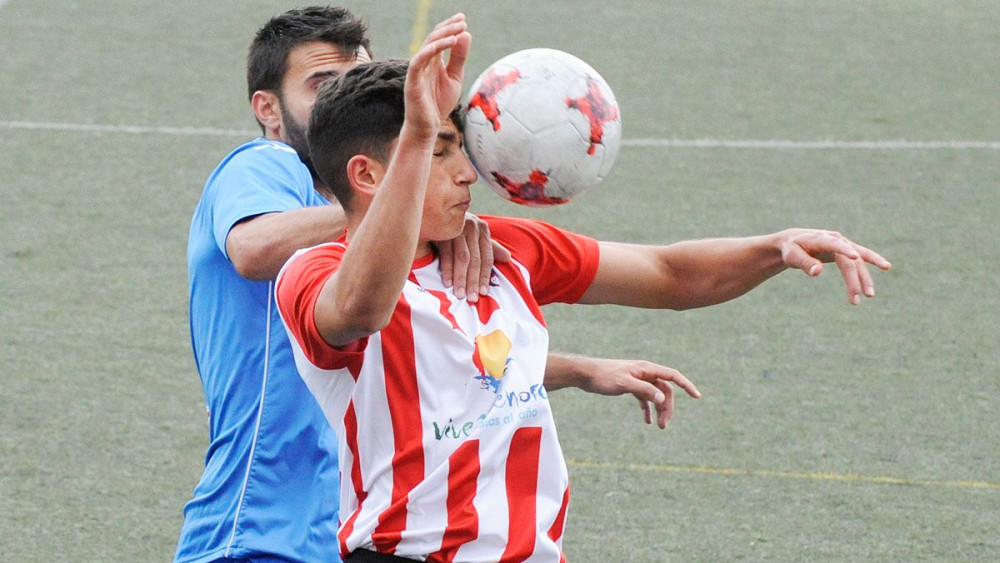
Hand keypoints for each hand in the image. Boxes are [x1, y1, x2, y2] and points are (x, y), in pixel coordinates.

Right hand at [405, 13, 470, 138]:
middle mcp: (423, 63)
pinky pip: (417, 62)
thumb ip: (459, 58)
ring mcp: (416, 72)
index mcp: (432, 61)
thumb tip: (466, 35)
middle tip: (462, 21)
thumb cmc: (438, 104)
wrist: (427, 128)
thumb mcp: (454, 78)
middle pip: (433, 39)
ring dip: (442, 37)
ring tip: (457, 31)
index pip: (439, 38)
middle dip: (448, 28)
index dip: (449, 27)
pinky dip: (428, 51)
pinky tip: (442, 45)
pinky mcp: (412, 82)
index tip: (463, 19)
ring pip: (426, 47)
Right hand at [436, 214, 511, 301]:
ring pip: (462, 258)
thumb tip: (508, 258)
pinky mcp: (442, 231)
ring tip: (460, 294)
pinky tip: (447, 282)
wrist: (436, 209)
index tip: (484, 293)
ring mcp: (457, 229)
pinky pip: (446, 253)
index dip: (486, 276)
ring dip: (461, 278)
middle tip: (472, 299)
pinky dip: (447, 269)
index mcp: (482, 230)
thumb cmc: (458, 226)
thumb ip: (490, 247)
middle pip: (475, 260)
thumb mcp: (475, 234)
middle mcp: (472, 228)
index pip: (487, 257)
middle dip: (474, 281)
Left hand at [557, 356, 700, 428]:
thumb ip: (643, 389)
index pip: (672, 376)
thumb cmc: (603, 376)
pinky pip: (644, 398)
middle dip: (668, 407)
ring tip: (658, 427)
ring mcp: (638, 380)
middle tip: (663, 426)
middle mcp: (645, 373)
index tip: (697, 396)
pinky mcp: (630, 386)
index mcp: (646, 368)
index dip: (686, 385)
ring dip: (659, 410)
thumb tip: (661, 398)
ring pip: (656, 395)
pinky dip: (647, 409)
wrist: (585, 374)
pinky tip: (647, 421)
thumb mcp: (624, 383)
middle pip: (665, 390)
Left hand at [777, 229, 891, 304]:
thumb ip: (804, 263)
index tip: (855, 257)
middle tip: (858, 298)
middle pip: (849, 261)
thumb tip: (817, 272)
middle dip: (854, 279)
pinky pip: (861, 257)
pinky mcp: (846, 250)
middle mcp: (836, 239)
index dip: (844, 250)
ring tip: (869, 295)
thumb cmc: (791, 249)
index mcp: (821, 239)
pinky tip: (886, 266)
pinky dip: (873, 261)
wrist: (794, 241)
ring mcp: (843, 244)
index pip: (834, 245)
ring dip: (864, 278)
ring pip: (858, 261)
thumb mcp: (792, 256)